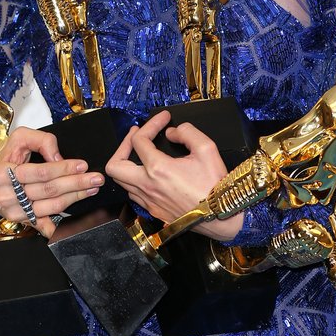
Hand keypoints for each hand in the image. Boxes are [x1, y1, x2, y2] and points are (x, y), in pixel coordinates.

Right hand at [0, 125, 102, 237]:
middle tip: (96, 179)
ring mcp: (14, 211)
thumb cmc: (4, 159)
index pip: (41, 172)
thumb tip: (59, 157)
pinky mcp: (21, 221)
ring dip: (75, 198)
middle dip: (76, 184)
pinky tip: (76, 221)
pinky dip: (60, 226)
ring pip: (51, 206)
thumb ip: (41, 140)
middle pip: (49, 190)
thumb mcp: (19, 139)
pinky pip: (44, 226)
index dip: (64, 169)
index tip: (83, 165)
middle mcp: (8, 195)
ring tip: (91, 189)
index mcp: (4, 173)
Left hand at [105, 111, 244, 241]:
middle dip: (122, 147)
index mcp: (158, 169)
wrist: (221, 216)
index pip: (139, 140)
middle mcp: (148, 186)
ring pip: (121, 182)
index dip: (150, 124)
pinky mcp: (154, 211)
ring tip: (141, 154)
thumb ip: (187, 133)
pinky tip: (149, 174)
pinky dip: (136, 181)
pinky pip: (134, 194)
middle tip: (137, 138)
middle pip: (114, 166)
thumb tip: (172, 132)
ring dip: (127, 165)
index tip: (163, 119)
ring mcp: (149, 201)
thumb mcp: (207, 148)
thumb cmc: (215, 186)